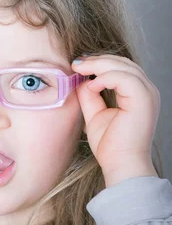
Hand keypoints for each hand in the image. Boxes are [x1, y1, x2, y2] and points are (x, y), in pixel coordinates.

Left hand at [71, 54, 160, 186]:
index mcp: (138, 93)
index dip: (100, 61)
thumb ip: (90, 95)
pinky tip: (92, 85)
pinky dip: (105, 77)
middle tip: (76, 63)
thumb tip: (81, 79)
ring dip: (98, 64)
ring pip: (123, 66)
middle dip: (97, 59)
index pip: (121, 67)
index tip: (78, 64)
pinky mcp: (144, 99)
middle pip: (123, 62)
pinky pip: (124, 78)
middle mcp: (147, 91)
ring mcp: (148, 94)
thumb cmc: (110, 145)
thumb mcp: (95, 113)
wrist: (120, 164)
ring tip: (79, 69)